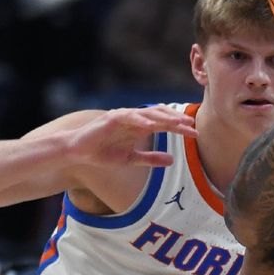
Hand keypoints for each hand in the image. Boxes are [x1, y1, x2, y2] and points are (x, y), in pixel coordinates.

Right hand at [69, 105, 196, 167]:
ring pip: (147, 114)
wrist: (78, 152)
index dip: (179, 128)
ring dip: (162, 117)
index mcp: (140, 127)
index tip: (194, 133)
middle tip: (191, 125)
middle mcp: (134, 119)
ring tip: (176, 122)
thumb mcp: (131, 159)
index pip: (164, 125)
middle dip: (175, 120)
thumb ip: (151, 159)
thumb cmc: (102, 153)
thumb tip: (172, 160)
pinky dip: (139, 120)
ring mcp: (123, 117)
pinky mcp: (111, 118)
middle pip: (160, 116)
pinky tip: (151, 124)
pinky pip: (128, 117)